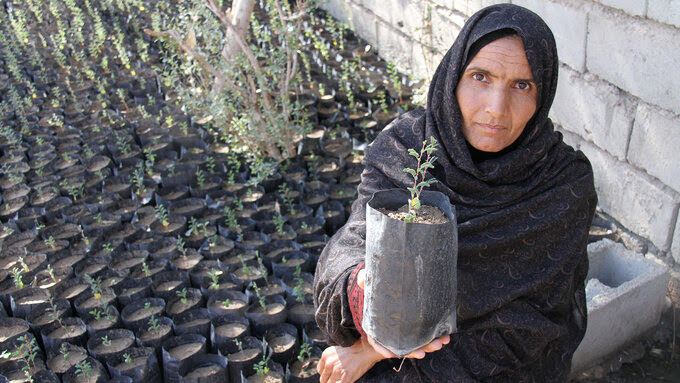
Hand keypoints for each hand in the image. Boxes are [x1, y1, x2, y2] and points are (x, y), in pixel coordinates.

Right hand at [316, 271, 450, 382]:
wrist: (392, 286)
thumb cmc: (379, 289)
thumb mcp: (371, 285)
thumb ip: (366, 282)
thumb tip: (362, 277)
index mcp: (378, 327)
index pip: (378, 342)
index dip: (384, 349)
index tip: (391, 354)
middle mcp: (393, 333)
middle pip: (403, 346)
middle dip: (415, 350)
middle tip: (426, 350)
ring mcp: (407, 333)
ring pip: (418, 344)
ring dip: (430, 345)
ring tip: (441, 342)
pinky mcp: (419, 328)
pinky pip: (427, 336)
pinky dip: (437, 337)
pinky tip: (446, 336)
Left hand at [317, 337, 382, 382]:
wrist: (367, 348)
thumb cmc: (355, 349)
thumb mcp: (337, 350)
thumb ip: (330, 359)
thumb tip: (328, 370)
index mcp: (326, 355)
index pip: (320, 371)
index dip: (326, 374)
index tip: (331, 375)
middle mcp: (329, 362)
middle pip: (323, 379)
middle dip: (330, 380)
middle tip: (338, 378)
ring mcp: (337, 370)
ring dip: (335, 382)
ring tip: (344, 377)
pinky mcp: (346, 376)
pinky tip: (347, 379)